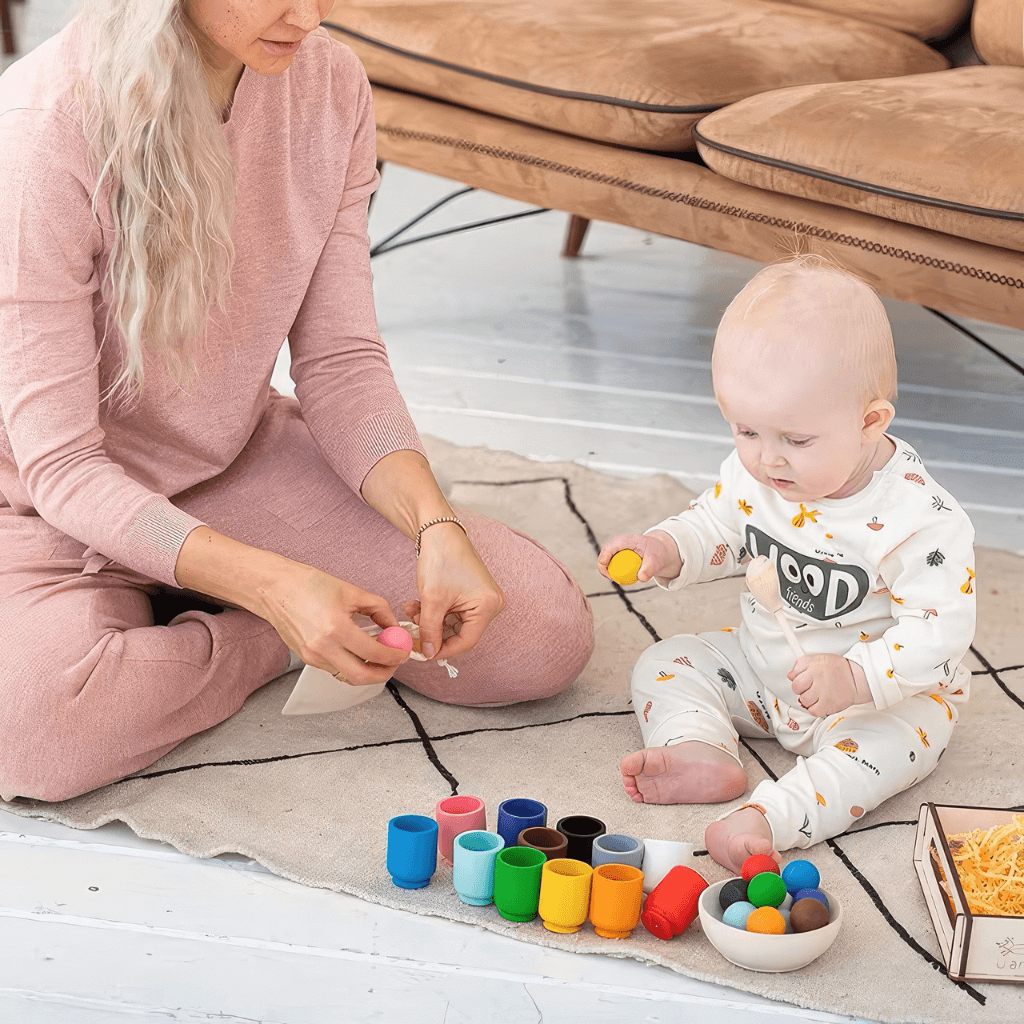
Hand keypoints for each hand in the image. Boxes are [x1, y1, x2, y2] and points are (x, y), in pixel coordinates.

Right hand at [259, 564, 409, 684]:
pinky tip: (359, 652)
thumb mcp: (352, 592)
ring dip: (367, 671)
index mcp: (335, 629)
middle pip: (361, 677)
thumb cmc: (309, 585)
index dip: (394, 655)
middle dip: (384, 673)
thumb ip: (379, 610)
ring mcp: (312, 657)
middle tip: (394, 662)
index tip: (403, 651)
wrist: (275, 588)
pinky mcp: (307, 659)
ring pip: (347, 677)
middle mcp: (322, 648)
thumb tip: (394, 628)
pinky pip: (335, 670)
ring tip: (378, 655)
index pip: (374, 653)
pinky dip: (351, 665)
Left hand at [404, 521, 504, 660]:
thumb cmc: (441, 558)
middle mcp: (491, 604)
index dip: (443, 649)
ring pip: (453, 623)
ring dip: (431, 620)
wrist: (439, 531)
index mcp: (488, 606)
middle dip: (434, 631)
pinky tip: (419, 604)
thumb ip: (430, 630)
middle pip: (460, 633)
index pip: (467, 641)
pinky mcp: (472, 594)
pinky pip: (454, 612)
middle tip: (414, 628)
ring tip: (413, 610)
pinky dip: (436, 612)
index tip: (423, 651)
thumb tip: (429, 653)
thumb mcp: (432, 599)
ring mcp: (482, 599)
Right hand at [597, 531, 680, 584]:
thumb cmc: (655, 553)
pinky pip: (610, 562)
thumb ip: (649, 570)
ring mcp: (616, 547)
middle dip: (603, 568)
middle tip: (612, 580)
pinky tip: (619, 579)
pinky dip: (612, 570)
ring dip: (606, 570)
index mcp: (625, 540)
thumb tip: (641, 579)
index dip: (604, 563)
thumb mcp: (656, 561)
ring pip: (605, 558)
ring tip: (616, 580)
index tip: (610, 577)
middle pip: (603, 554)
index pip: (608, 549)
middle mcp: (618, 542)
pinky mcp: (617, 553)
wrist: (657, 549)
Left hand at [787, 654, 859, 716]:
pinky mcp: (830, 705)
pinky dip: (815, 709)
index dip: (797, 680)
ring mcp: (824, 693)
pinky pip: (814, 711)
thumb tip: (790, 675)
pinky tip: (820, 703)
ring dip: (808, 700)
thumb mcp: (817, 658)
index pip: (793, 677)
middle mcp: (818, 680)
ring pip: (804, 701)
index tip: (803, 681)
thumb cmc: (838, 668)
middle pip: (796, 689)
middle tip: (810, 688)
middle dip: (801, 689)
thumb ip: (800, 664)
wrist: (857, 677)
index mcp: (813, 667)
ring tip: (817, 695)